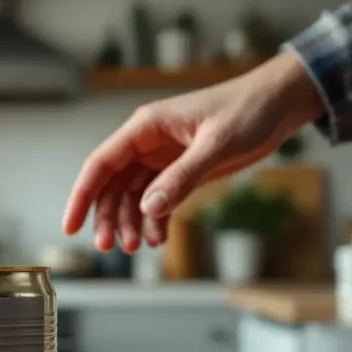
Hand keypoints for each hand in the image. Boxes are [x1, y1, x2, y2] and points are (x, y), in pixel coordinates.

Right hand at [62, 52, 324, 252]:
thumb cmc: (248, 111)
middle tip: (110, 248)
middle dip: (108, 218)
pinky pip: (157, 200)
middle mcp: (147, 144)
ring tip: (138, 246)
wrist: (281, 103)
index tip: (71, 226)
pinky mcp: (180, 171)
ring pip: (132, 196)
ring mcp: (162, 159)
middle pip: (112, 185)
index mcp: (145, 127)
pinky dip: (155, 220)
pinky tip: (159, 238)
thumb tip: (147, 209)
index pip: (101, 164)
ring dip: (131, 222)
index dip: (82, 196)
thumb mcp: (215, 145)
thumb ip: (181, 178)